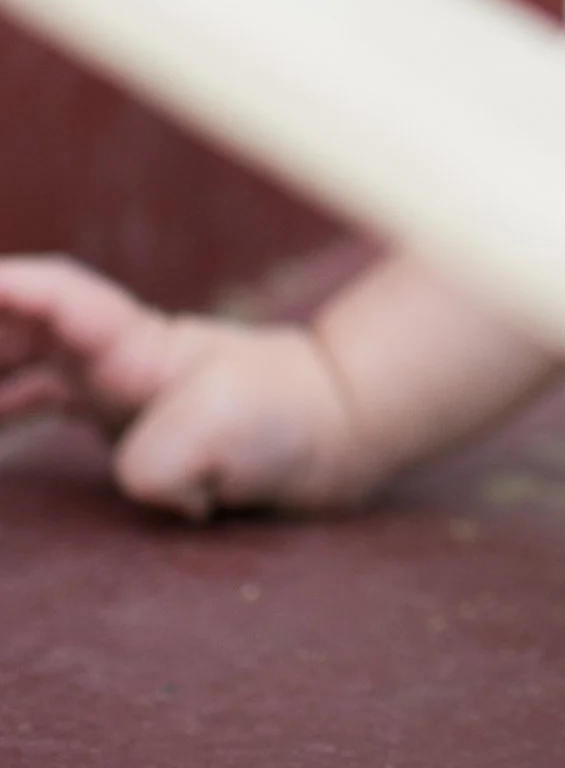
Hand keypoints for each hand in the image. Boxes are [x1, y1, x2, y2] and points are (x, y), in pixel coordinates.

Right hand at [0, 255, 359, 517]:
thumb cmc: (284, 421)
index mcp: (131, 344)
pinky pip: (30, 396)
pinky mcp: (111, 407)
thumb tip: (136, 480)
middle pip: (12, 320)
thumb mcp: (230, 441)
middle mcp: (107, 350)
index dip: (1, 287)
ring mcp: (105, 374)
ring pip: (13, 358)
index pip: (50, 297)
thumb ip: (165, 461)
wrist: (328, 425)